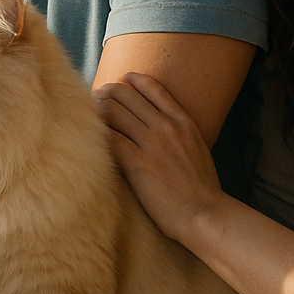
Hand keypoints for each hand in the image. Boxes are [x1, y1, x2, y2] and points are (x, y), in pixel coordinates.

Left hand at [94, 72, 224, 244]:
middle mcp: (166, 127)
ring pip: (115, 113)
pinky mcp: (137, 163)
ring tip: (87, 111)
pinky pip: (110, 139)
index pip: (154, 89)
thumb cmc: (203, 191)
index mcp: (184, 123)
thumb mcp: (199, 151)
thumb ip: (182, 137)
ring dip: (99, 109)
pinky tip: (89, 135)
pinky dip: (98, 133)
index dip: (134, 81)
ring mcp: (151, 143)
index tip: (123, 79)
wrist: (205, 214)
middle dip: (109, 92)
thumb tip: (168, 136)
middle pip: (128, 96)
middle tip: (98, 96)